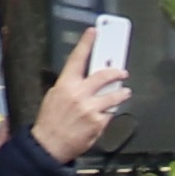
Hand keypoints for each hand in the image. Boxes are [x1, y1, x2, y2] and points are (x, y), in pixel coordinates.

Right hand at [29, 31, 129, 161]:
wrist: (49, 144)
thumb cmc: (51, 121)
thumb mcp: (55, 96)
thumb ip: (71, 86)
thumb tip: (86, 79)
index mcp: (65, 84)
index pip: (77, 58)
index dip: (86, 43)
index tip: (94, 32)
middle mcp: (78, 94)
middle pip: (103, 75)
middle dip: (116, 72)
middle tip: (122, 72)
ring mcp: (90, 108)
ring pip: (113, 95)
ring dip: (122, 93)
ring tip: (125, 92)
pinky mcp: (98, 122)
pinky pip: (110, 113)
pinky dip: (110, 112)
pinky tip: (108, 113)